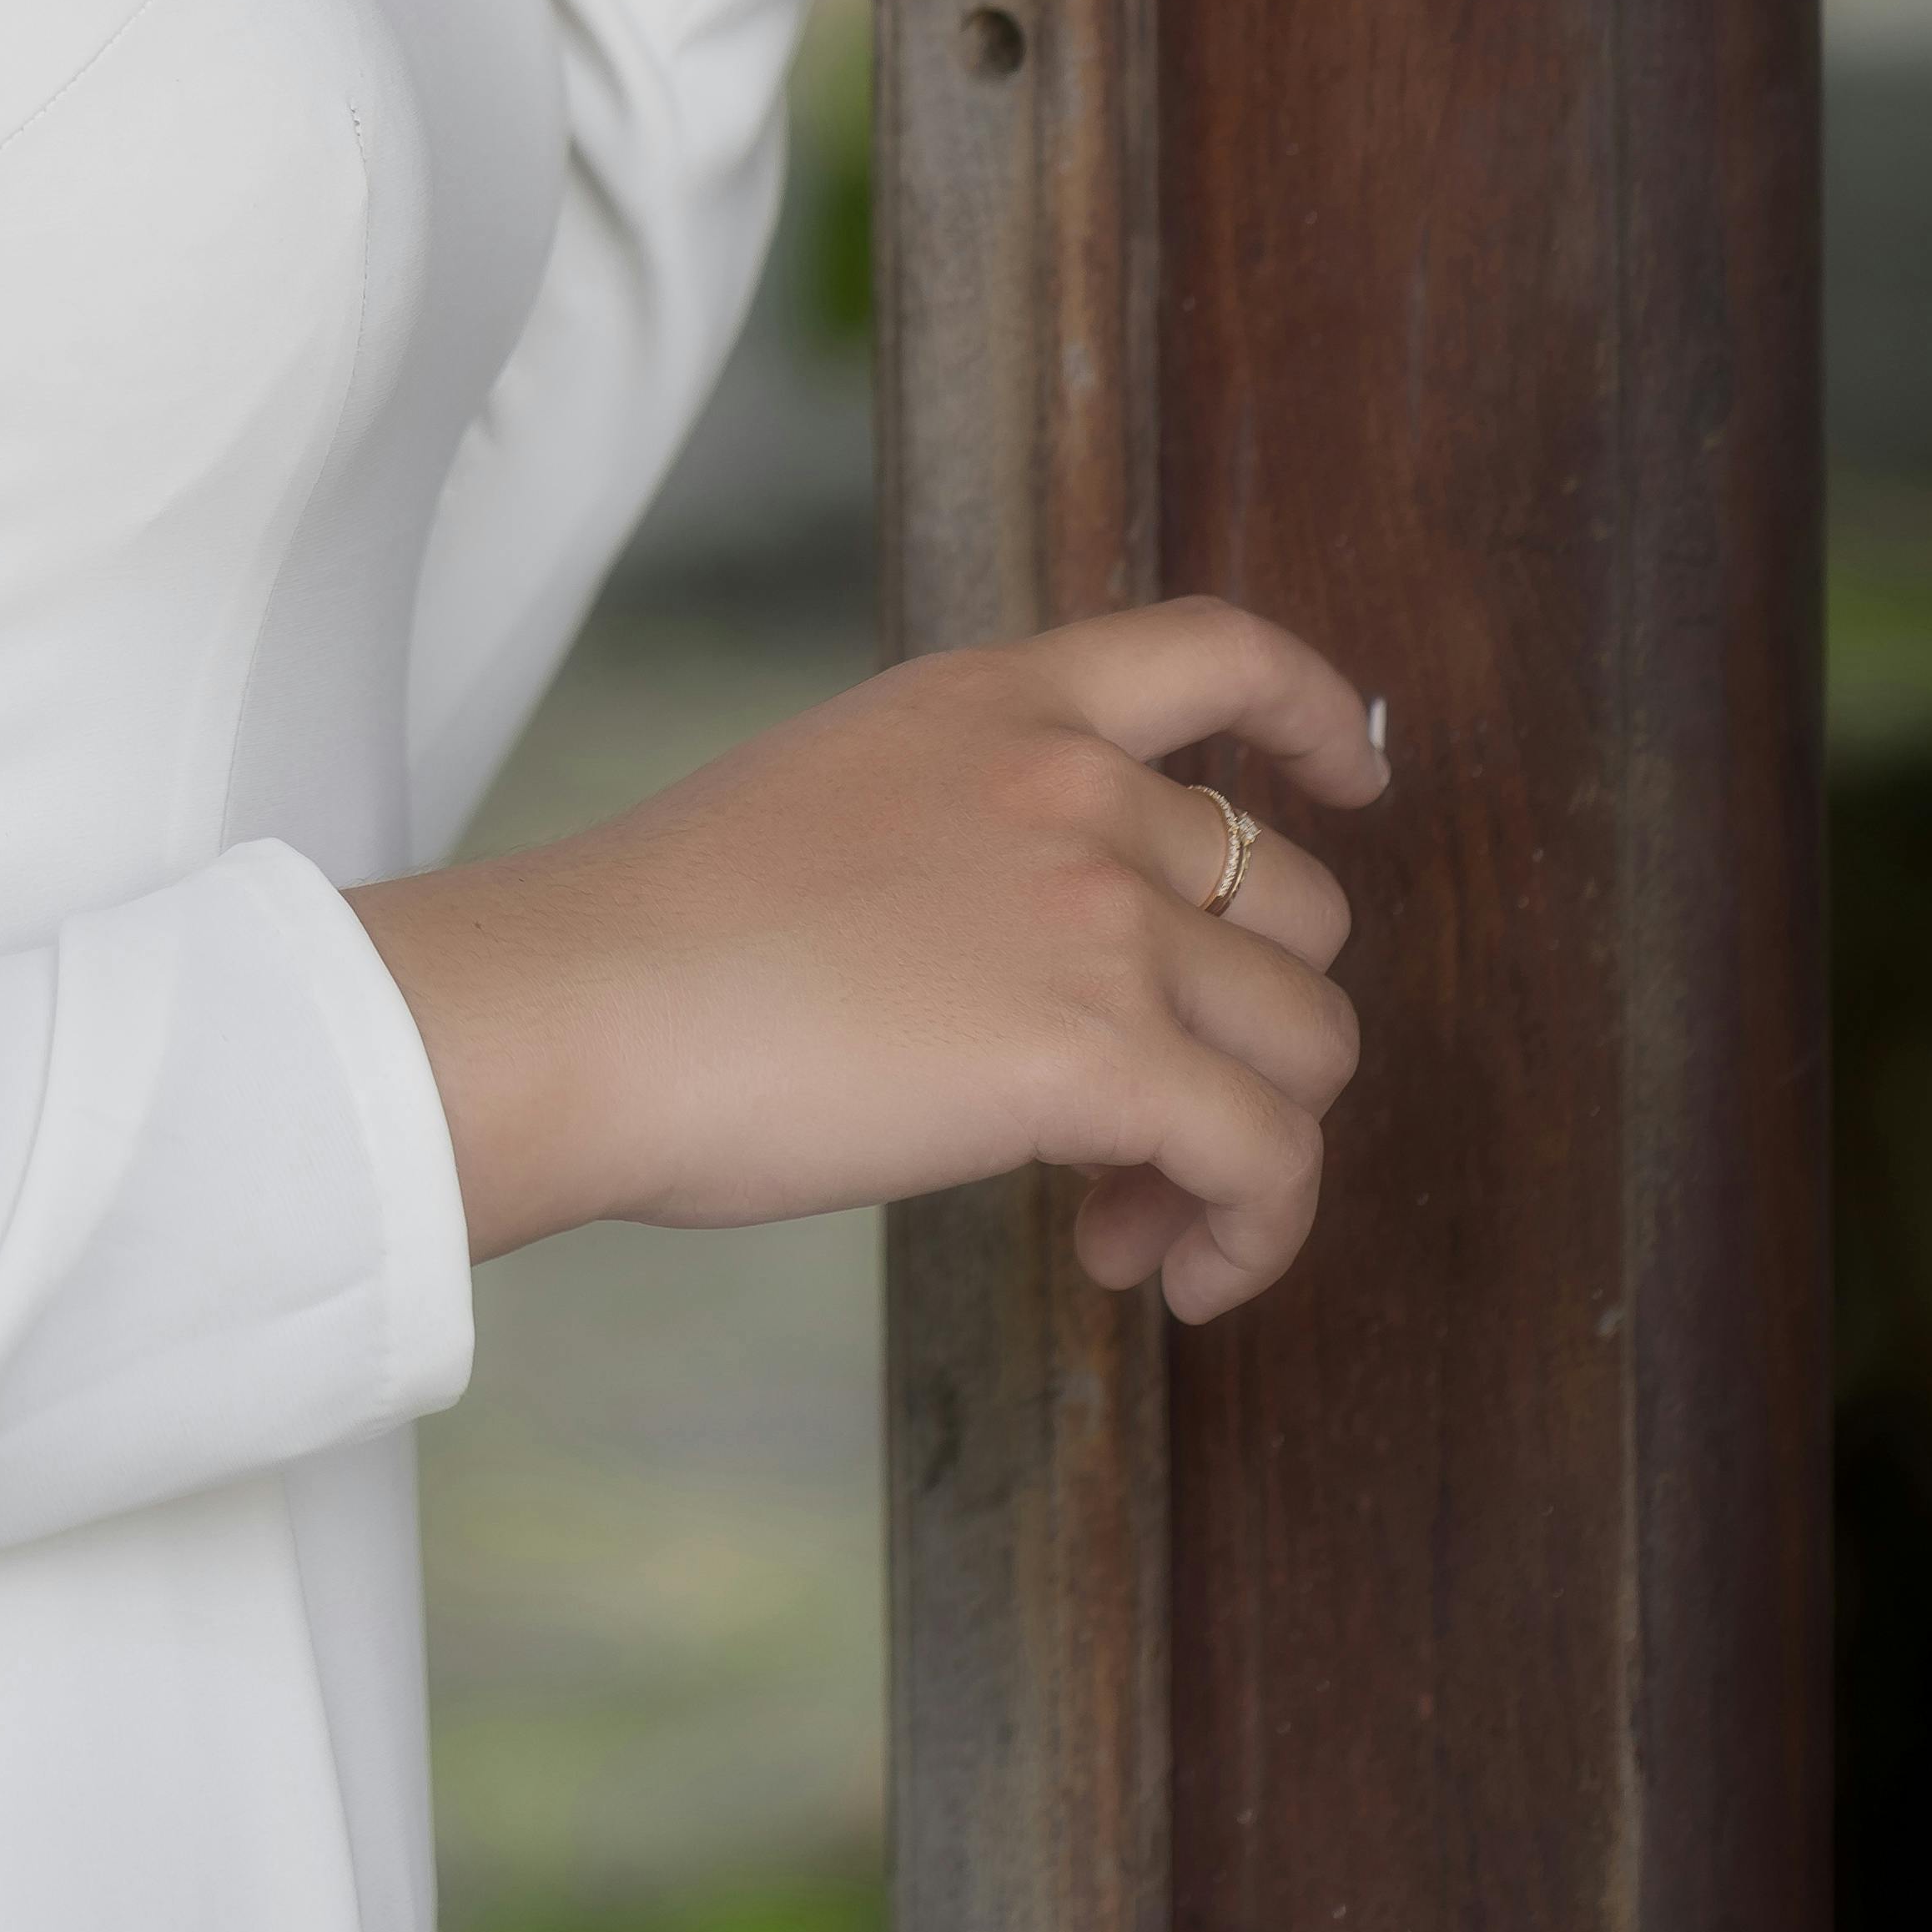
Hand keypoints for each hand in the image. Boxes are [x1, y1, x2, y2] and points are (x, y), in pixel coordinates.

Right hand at [349, 602, 1385, 1322]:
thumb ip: (963, 834)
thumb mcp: (834, 797)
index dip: (1313, 715)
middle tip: (1148, 1134)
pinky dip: (1255, 1235)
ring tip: (1133, 1220)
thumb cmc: (658, 934)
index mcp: (997, 702)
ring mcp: (1098, 914)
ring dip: (1249, 1149)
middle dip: (1252, 1031)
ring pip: (1305, 1043)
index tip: (1347, 783)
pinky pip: (1269, 1160)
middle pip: (1293, 905)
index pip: (1215, 652)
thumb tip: (1031, 971)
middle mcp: (1074, 785)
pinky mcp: (1100, 1053)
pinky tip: (1166, 1279)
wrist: (583, 1000)